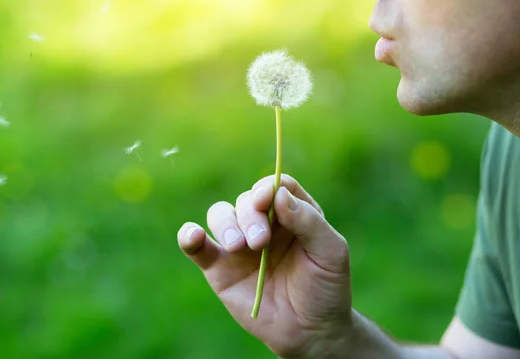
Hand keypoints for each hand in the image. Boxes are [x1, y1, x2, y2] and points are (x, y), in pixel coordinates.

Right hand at [177, 175, 352, 357]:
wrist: (309, 332)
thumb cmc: (326, 288)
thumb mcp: (330, 252)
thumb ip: (309, 221)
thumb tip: (279, 194)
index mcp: (292, 213)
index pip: (276, 186)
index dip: (268, 187)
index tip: (266, 200)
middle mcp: (263, 223)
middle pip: (246, 200)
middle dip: (250, 215)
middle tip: (260, 242)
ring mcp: (239, 244)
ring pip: (220, 214)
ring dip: (225, 224)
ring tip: (238, 247)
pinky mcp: (218, 267)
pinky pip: (197, 246)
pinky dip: (189, 236)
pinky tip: (194, 236)